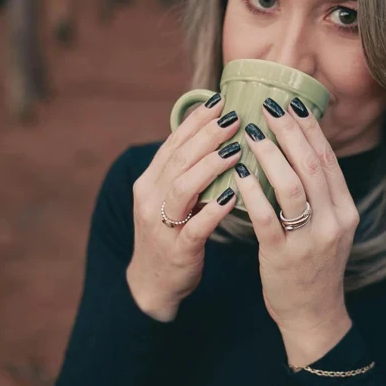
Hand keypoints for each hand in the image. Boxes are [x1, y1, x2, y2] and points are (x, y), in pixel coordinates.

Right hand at [127, 93, 241, 320]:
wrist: (153, 283)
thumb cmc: (170, 234)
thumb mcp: (170, 198)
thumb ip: (186, 169)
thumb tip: (213, 133)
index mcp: (150, 181)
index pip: (173, 143)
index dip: (196, 121)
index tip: (220, 102)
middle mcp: (151, 198)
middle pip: (179, 159)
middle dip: (207, 136)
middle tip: (235, 119)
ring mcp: (162, 225)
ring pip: (183, 187)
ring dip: (210, 166)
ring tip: (235, 151)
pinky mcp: (177, 249)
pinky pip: (196, 226)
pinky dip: (214, 209)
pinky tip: (234, 196)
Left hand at [232, 97, 357, 365]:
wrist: (313, 314)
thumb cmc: (313, 266)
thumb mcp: (328, 228)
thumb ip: (319, 194)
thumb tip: (299, 150)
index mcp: (345, 210)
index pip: (328, 160)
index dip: (309, 129)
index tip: (292, 103)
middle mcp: (333, 221)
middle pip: (313, 166)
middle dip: (290, 132)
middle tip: (268, 106)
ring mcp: (311, 239)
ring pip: (293, 187)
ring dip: (272, 156)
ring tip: (252, 133)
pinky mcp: (284, 256)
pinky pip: (267, 218)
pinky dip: (253, 192)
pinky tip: (239, 174)